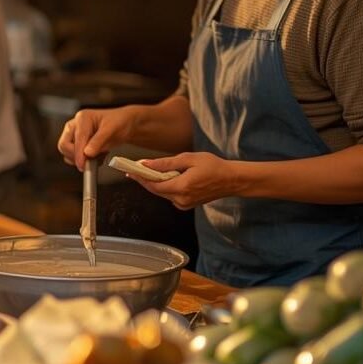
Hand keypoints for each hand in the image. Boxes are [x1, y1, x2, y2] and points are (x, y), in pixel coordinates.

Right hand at [57, 106, 138, 170]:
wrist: (124, 125)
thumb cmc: (118, 122)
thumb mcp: (111, 129)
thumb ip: (98, 141)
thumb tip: (87, 153)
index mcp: (82, 118)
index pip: (76, 138)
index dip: (78, 153)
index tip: (82, 165)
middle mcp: (75, 126)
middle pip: (64, 145)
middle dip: (76, 156)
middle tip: (89, 162)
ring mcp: (74, 136)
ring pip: (67, 153)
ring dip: (81, 159)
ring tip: (98, 156)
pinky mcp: (77, 145)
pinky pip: (73, 157)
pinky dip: (84, 161)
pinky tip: (97, 156)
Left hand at [127, 152, 241, 209]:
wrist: (232, 180)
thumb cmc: (214, 166)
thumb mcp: (189, 159)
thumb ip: (166, 163)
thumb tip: (147, 165)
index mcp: (181, 188)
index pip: (153, 185)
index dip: (140, 178)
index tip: (129, 170)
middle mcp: (181, 199)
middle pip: (155, 190)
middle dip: (145, 179)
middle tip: (135, 169)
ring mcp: (184, 204)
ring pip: (162, 193)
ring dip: (155, 182)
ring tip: (148, 170)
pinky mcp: (187, 204)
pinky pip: (170, 195)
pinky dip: (165, 186)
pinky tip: (164, 177)